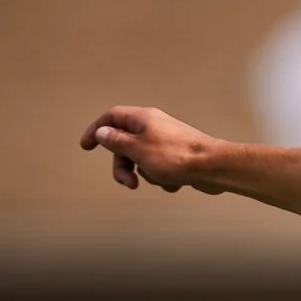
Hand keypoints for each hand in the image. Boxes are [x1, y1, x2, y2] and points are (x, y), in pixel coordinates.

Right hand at [80, 105, 218, 192]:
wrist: (214, 168)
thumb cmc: (175, 156)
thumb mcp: (137, 149)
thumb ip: (116, 141)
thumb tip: (102, 132)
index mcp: (142, 118)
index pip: (111, 117)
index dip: (96, 130)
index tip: (86, 147)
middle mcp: (154, 126)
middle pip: (125, 144)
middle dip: (124, 165)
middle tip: (128, 183)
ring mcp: (167, 143)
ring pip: (143, 160)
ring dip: (147, 174)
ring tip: (162, 178)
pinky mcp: (179, 158)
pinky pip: (161, 170)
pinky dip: (164, 178)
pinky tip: (177, 182)